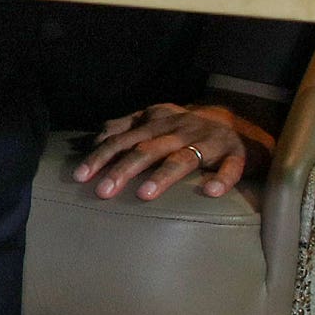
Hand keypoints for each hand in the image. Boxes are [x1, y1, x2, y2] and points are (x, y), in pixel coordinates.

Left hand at [74, 101, 273, 201]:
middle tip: (103, 191)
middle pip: (147, 149)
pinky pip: (231, 167)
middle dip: (123, 169)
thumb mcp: (154, 121)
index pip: (123, 139)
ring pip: (183, 158)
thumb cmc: (183, 128)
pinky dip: (222, 178)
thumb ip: (124, 128)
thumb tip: (95, 139)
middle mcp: (180, 129)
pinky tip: (211, 192)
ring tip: (144, 194)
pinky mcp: (235, 153)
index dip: (100, 156)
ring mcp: (208, 141)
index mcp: (157, 122)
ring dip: (163, 176)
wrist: (235, 119)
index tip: (79, 177)